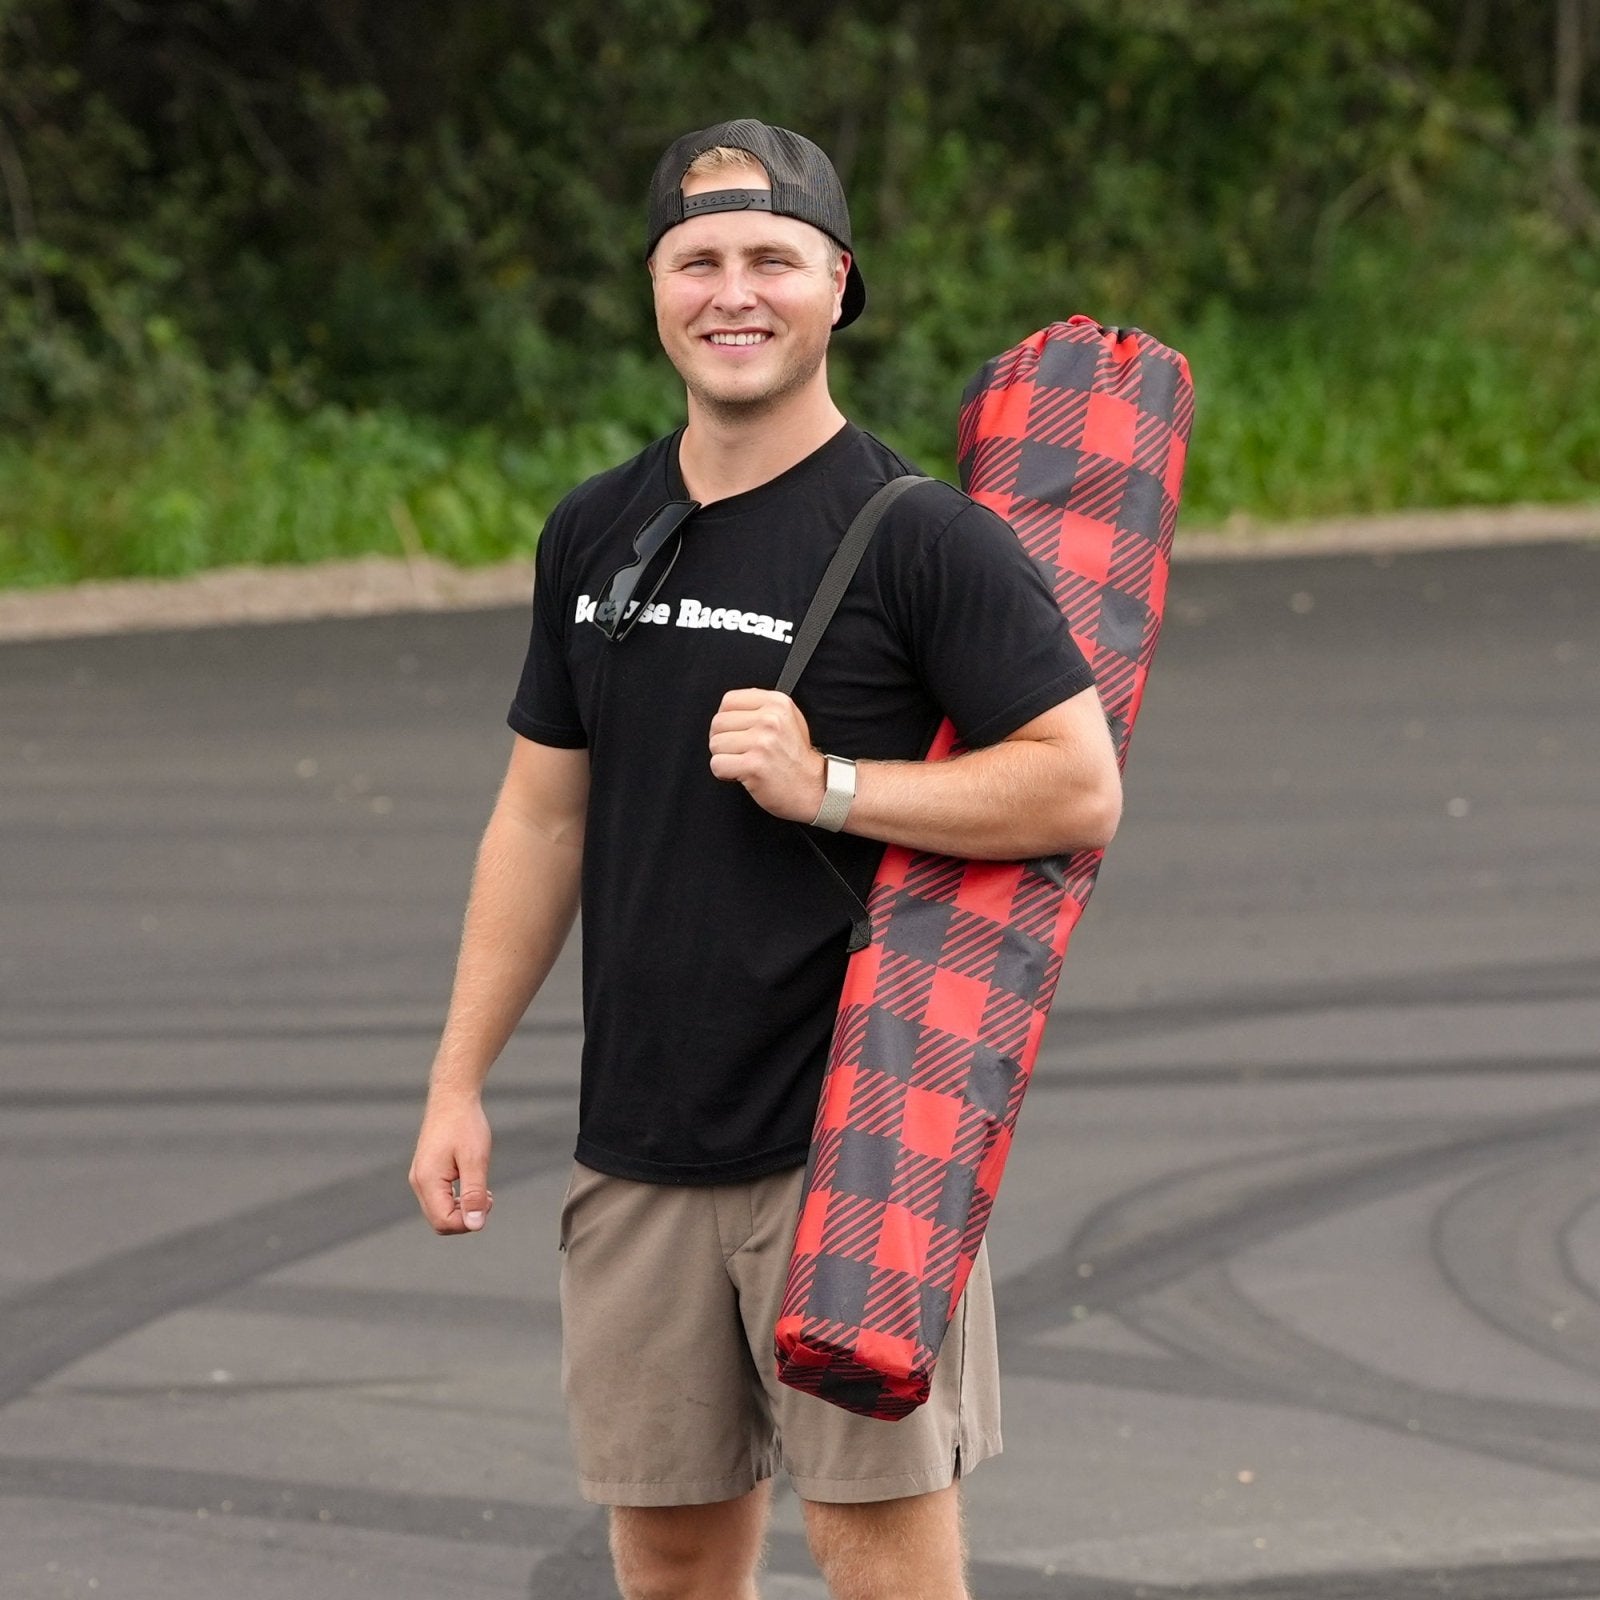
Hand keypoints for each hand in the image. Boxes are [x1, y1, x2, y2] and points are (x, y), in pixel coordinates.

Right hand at [409, 1092, 493, 1233]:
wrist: (453, 1097)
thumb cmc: (465, 1125)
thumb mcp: (475, 1159)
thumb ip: (474, 1193)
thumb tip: (475, 1225)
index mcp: (427, 1181)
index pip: (443, 1222)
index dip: (468, 1222)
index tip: (488, 1201)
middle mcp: (418, 1182)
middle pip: (439, 1221)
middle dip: (466, 1217)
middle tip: (487, 1197)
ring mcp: (420, 1177)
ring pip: (439, 1211)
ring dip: (462, 1209)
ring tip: (483, 1191)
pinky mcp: (426, 1171)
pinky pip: (439, 1198)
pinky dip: (457, 1199)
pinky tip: (473, 1184)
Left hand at [708, 689, 826, 821]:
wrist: (813, 788)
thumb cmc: (796, 757)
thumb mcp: (789, 719)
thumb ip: (761, 707)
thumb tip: (730, 706)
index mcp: (777, 703)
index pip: (729, 700)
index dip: (726, 720)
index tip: (735, 733)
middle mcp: (770, 719)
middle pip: (718, 723)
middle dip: (723, 740)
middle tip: (740, 751)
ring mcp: (762, 742)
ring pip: (715, 744)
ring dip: (724, 757)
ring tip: (744, 762)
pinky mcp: (754, 765)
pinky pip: (717, 764)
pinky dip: (724, 773)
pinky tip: (741, 773)